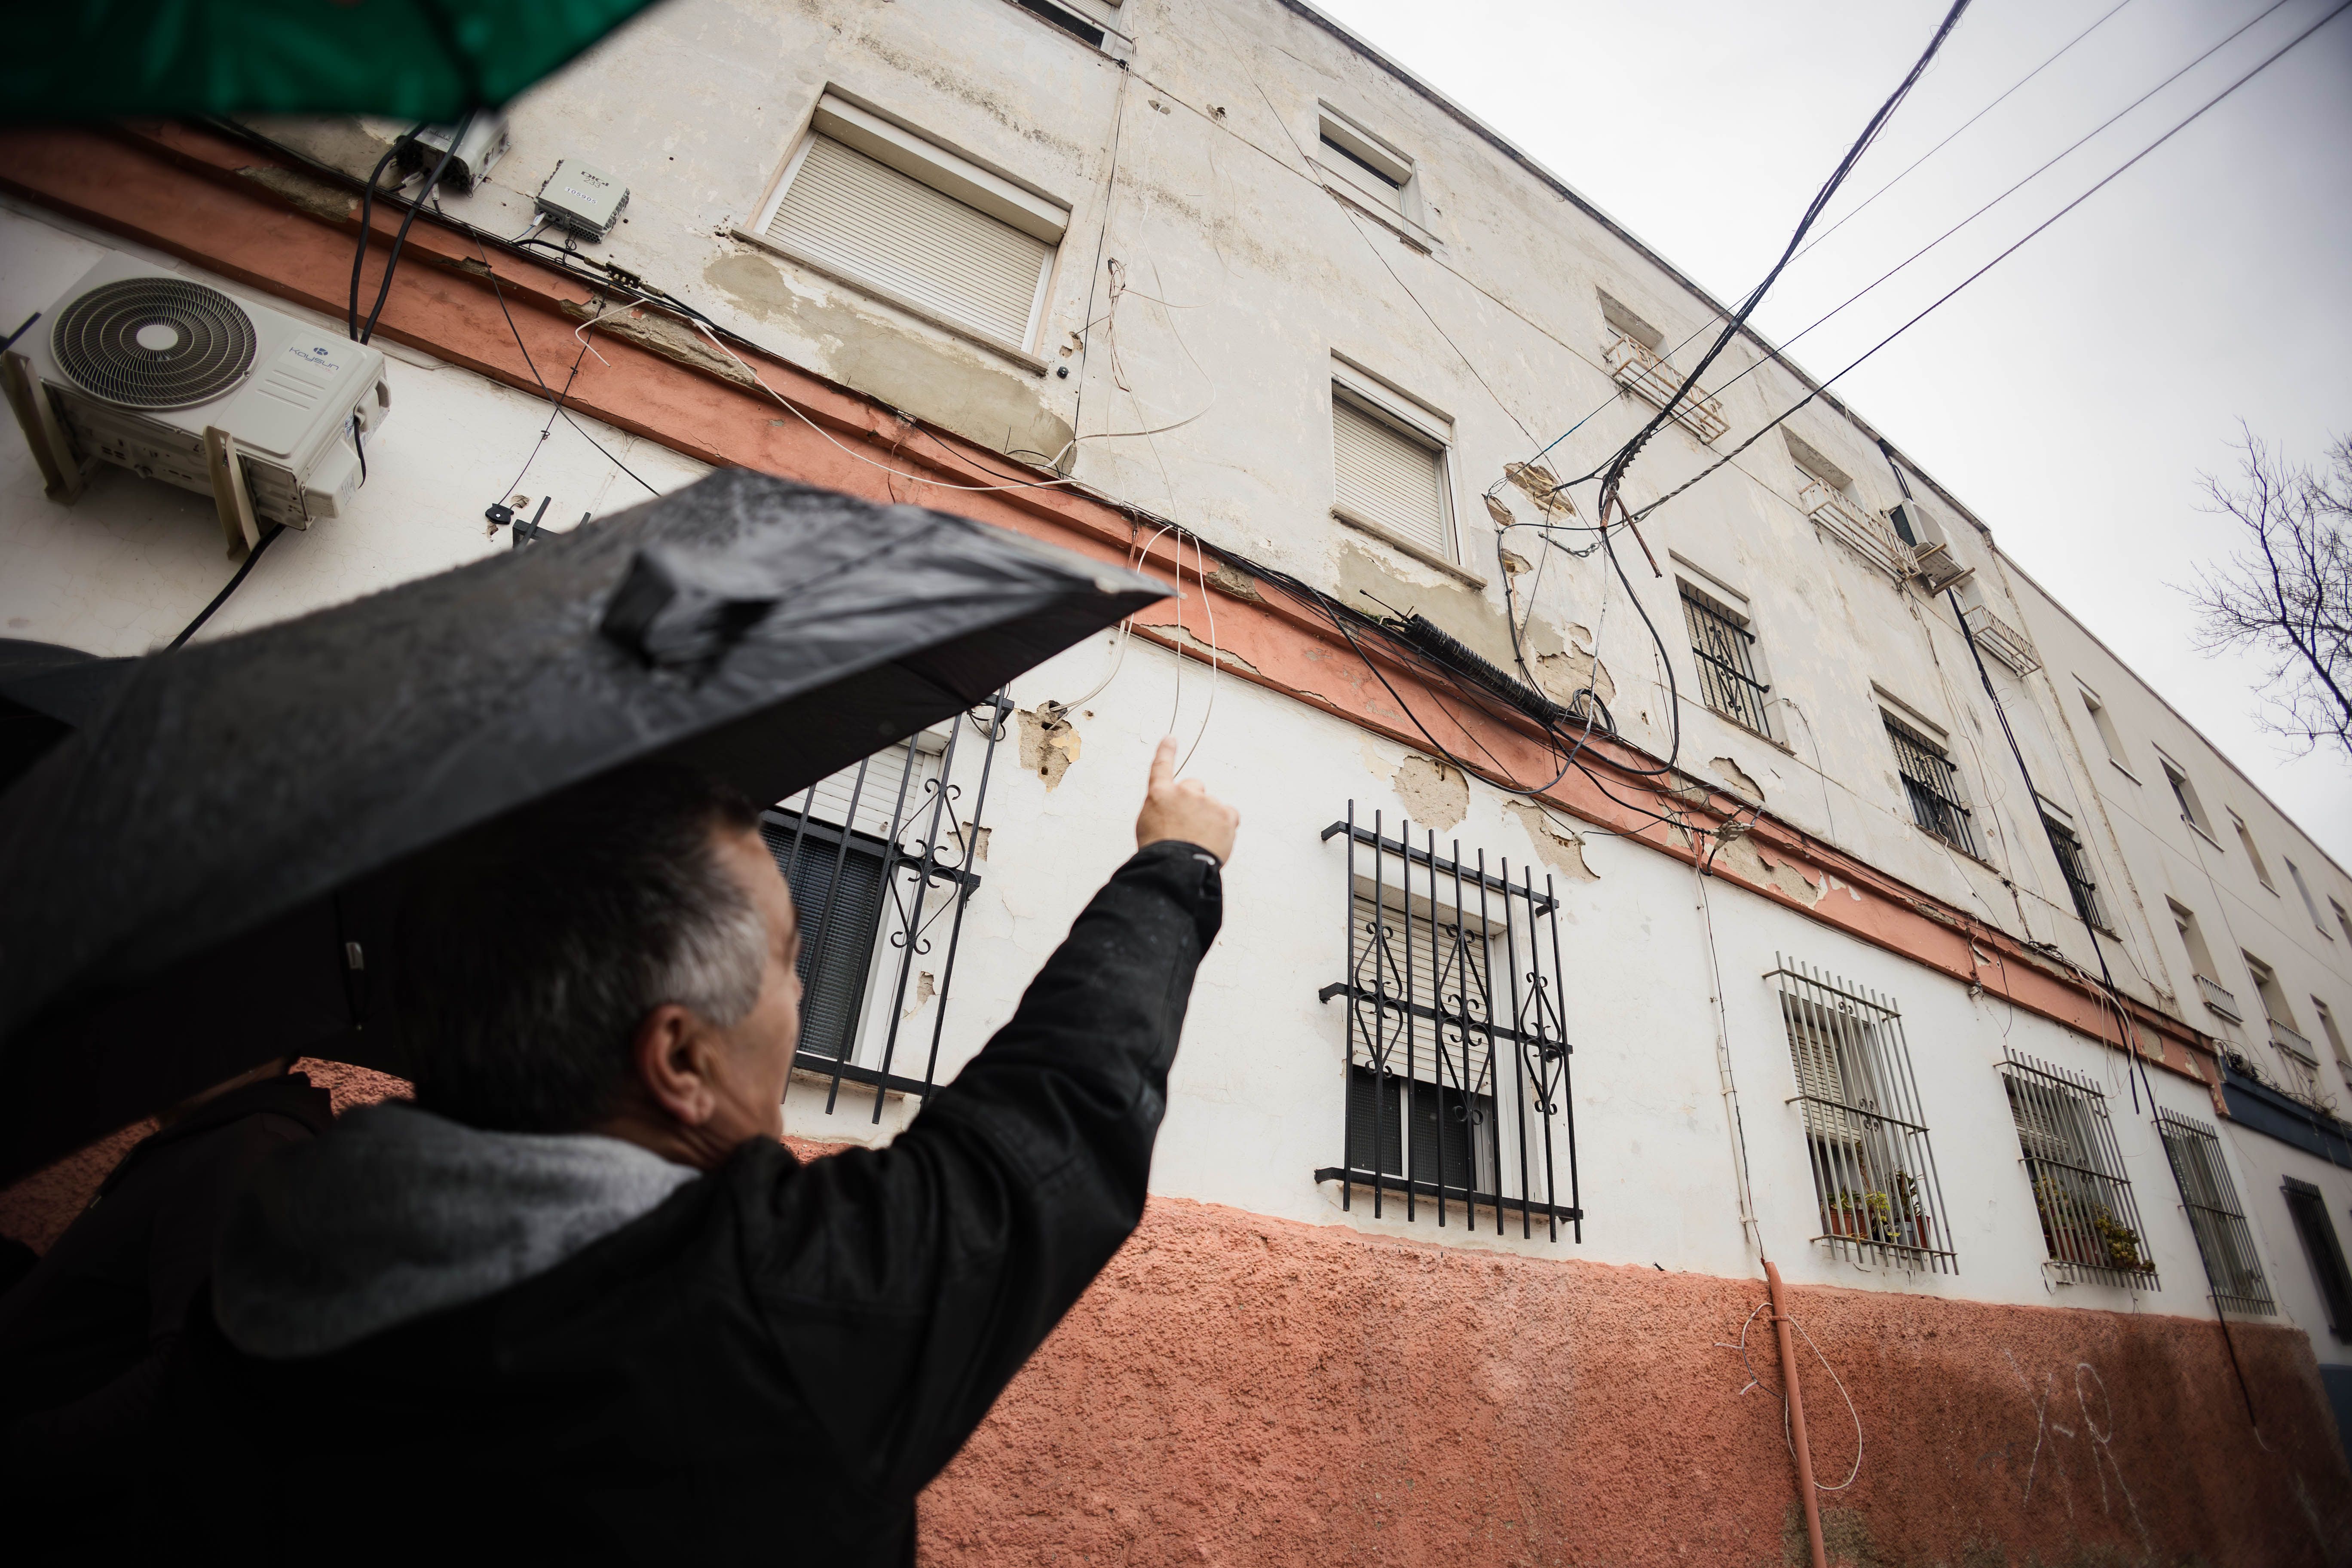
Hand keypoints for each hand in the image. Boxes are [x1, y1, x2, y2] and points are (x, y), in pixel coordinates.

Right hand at [1134, 736, 1238, 863]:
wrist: (1175, 866)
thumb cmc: (1160, 850)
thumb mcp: (1149, 825)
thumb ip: (1163, 809)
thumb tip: (1175, 812)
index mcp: (1160, 794)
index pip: (1161, 766)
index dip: (1166, 751)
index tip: (1170, 739)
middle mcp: (1184, 792)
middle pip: (1194, 786)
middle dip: (1194, 800)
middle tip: (1189, 824)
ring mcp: (1206, 802)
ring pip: (1213, 804)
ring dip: (1209, 817)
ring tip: (1199, 840)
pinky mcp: (1225, 813)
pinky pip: (1230, 815)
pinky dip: (1226, 825)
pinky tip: (1215, 839)